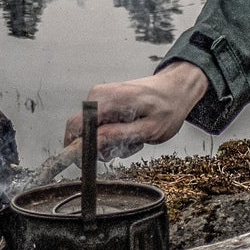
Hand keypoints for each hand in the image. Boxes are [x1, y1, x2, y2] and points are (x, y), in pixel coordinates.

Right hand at [62, 63, 209, 161]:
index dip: (78, 148)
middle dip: (97, 147)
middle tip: (122, 150)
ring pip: (88, 131)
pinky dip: (109, 135)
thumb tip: (93, 143)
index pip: (75, 126)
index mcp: (108, 99)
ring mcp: (98, 96)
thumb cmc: (167, 108)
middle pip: (79, 131)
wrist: (174, 89)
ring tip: (132, 140)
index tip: (96, 160)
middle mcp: (97, 95)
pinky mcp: (101, 101)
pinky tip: (129, 132)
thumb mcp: (148, 129)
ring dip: (107, 143)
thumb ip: (118, 135)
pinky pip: (95, 125)